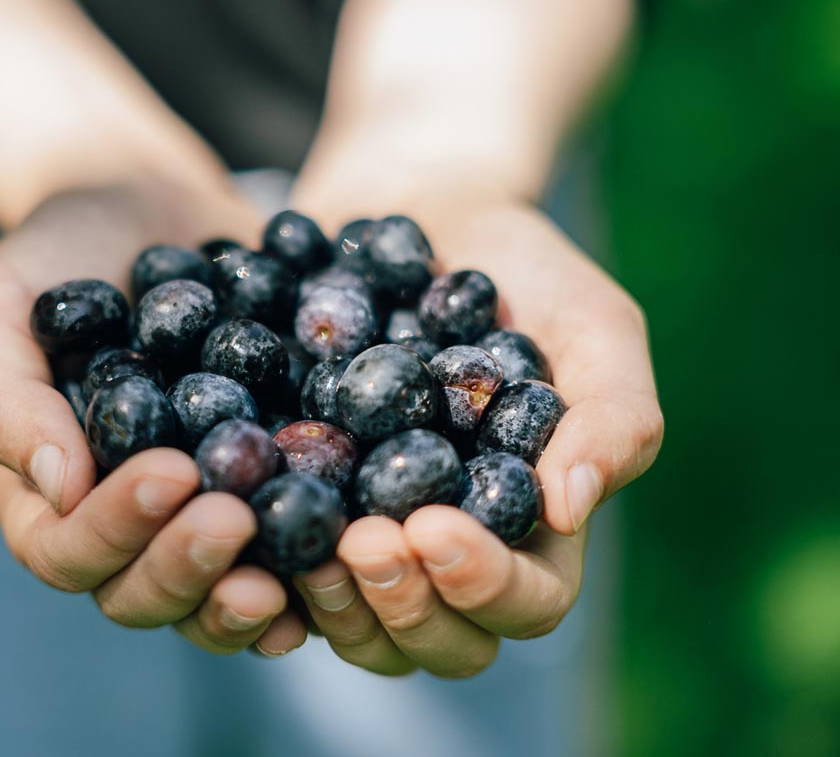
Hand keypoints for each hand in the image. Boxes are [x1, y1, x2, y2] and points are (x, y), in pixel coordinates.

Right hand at [0, 178, 308, 656]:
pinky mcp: (259, 486)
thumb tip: (61, 488)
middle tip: (236, 522)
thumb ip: (3, 396)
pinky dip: (310, 564)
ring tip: (293, 570)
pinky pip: (281, 550)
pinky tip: (345, 548)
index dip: (115, 529)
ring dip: (247, 598)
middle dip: (187, 569)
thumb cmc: (56, 250)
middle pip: (142, 594)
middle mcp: (121, 519)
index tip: (172, 471)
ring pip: (212, 596)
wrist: (147, 204)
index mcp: (47, 493)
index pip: (66, 549)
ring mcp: (193, 511)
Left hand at [286, 192, 662, 676]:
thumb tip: (570, 509)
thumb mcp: (593, 323)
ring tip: (304, 541)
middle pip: (433, 640)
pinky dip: (257, 558)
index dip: (483, 587)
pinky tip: (235, 512)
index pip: (526, 601)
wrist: (419, 207)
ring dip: (329, 606)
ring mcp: (365, 525)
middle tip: (361, 543)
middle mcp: (444, 543)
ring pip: (352, 623)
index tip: (433, 528)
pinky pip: (275, 558)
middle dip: (400, 608)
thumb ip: (612, 414)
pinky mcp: (298, 493)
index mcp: (526, 525)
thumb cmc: (522, 267)